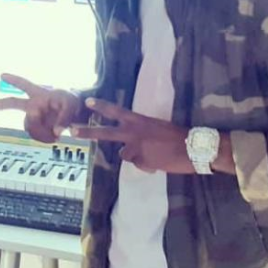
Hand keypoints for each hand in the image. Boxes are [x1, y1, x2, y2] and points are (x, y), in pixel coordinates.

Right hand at [0, 73, 81, 143]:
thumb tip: (55, 131)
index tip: (2, 76)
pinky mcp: (37, 128)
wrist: (75, 114)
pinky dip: (44, 139)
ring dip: (41, 133)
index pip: (25, 85)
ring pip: (28, 126)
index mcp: (40, 94)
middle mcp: (33, 104)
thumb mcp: (71, 106)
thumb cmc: (72, 102)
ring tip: (56, 136)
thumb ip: (64, 117)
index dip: (14, 80)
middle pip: (13, 103)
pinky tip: (54, 138)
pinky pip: (35, 136)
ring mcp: (33, 116)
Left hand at [71, 98, 192, 172]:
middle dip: (88, 132)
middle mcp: (134, 133)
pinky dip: (148, 165)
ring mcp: (136, 148)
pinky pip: (140, 165)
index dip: (102, 106)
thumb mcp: (157, 129)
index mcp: (140, 120)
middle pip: (106, 133)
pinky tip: (160, 162)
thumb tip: (133, 148)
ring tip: (155, 154)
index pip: (117, 112)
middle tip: (72, 131)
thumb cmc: (179, 136)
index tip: (88, 101)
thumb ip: (142, 135)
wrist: (195, 148)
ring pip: (126, 155)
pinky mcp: (142, 161)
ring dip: (137, 156)